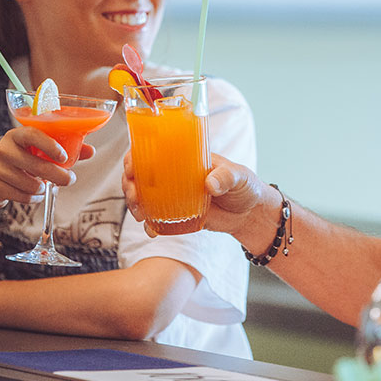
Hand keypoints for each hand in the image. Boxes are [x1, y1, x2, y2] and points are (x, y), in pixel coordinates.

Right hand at [0, 127, 93, 210]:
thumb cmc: (15, 164)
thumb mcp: (34, 153)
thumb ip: (62, 151)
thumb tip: (90, 151)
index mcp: (16, 136)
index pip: (32, 134)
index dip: (49, 145)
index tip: (64, 157)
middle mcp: (3, 149)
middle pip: (36, 164)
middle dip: (58, 175)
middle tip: (69, 179)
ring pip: (30, 184)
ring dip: (42, 189)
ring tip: (41, 186)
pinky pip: (21, 196)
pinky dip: (32, 199)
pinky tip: (32, 194)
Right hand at [122, 151, 270, 240]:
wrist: (250, 214)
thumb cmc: (245, 186)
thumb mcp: (239, 176)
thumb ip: (226, 176)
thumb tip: (210, 183)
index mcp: (185, 158)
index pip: (154, 150)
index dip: (135, 156)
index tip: (130, 167)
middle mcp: (175, 174)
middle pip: (141, 174)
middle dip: (129, 183)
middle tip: (133, 195)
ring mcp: (174, 195)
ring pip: (144, 196)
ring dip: (134, 204)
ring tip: (139, 214)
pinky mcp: (178, 215)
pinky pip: (157, 219)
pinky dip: (149, 225)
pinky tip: (150, 230)